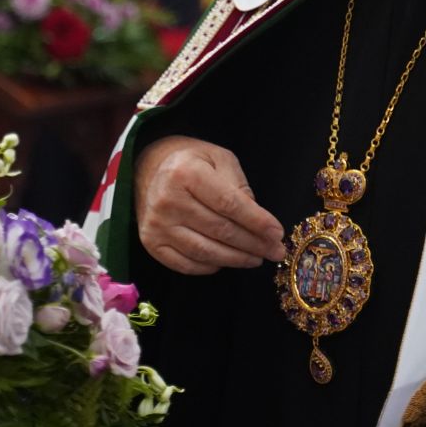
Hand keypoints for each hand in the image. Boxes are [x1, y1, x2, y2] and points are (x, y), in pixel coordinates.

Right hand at [134, 134, 287, 274]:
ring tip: (257, 259)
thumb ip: (239, 186)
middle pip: (220, 231)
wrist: (148, 168)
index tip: (277, 233)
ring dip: (236, 259)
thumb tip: (257, 222)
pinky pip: (186, 264)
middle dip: (254, 244)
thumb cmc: (192, 162)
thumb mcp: (219, 159)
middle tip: (275, 251)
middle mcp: (168, 200)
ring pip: (206, 252)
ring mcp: (157, 225)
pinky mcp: (151, 243)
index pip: (229, 204)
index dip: (256, 221)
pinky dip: (210, 267)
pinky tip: (227, 261)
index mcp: (186, 173)